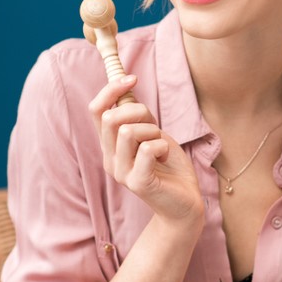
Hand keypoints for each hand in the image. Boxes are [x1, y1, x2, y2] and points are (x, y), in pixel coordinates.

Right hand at [89, 75, 203, 225]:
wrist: (185, 202)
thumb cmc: (170, 166)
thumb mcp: (152, 134)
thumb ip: (137, 117)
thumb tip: (124, 87)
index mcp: (110, 145)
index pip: (96, 110)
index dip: (111, 89)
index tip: (133, 78)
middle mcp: (109, 158)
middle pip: (111, 117)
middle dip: (140, 112)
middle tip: (156, 128)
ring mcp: (121, 172)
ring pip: (128, 130)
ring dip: (153, 131)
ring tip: (161, 146)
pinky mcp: (138, 182)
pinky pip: (147, 149)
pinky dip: (162, 146)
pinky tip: (166, 157)